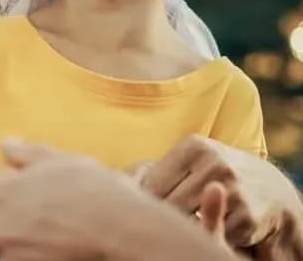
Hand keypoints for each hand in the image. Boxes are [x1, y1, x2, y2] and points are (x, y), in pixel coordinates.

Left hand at [0, 139, 235, 260]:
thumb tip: (6, 142)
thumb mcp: (70, 166)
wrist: (137, 239)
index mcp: (0, 197)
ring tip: (62, 248)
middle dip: (1, 248)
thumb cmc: (109, 201)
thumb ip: (31, 155)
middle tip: (41, 240)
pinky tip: (64, 257)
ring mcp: (12, 258)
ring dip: (23, 259)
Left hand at [140, 135, 301, 248]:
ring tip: (178, 224)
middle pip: (168, 204)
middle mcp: (216, 163)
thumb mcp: (187, 161)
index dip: (142, 201)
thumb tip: (113, 184)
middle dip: (161, 216)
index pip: (152, 184)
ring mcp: (234, 190)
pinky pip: (213, 234)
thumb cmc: (210, 172)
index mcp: (194, 146)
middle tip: (155, 221)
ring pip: (188, 221)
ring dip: (181, 227)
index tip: (139, 209)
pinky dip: (205, 236)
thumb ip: (153, 170)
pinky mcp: (248, 216)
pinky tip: (206, 228)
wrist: (267, 186)